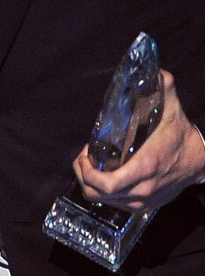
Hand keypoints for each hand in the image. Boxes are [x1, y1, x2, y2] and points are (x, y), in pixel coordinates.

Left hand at [73, 69, 204, 212]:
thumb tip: (154, 69)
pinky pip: (113, 204)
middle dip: (83, 176)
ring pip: (102, 201)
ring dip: (91, 184)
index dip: (87, 172)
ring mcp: (141, 200)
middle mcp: (141, 188)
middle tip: (83, 159)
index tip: (84, 155)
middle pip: (98, 194)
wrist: (199, 161)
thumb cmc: (180, 135)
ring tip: (90, 166)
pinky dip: (103, 192)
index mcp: (145, 166)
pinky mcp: (142, 206)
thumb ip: (162, 86)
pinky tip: (104, 175)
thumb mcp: (172, 108)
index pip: (107, 184)